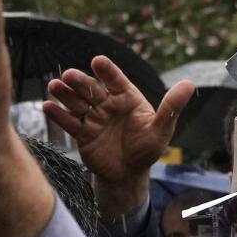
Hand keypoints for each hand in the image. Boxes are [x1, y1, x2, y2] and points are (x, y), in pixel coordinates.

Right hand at [44, 56, 193, 214]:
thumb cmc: (147, 149)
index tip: (97, 61)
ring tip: (53, 86)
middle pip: (92, 90)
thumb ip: (171, 107)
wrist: (127, 174)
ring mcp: (94, 119)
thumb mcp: (161, 128)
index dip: (107, 72)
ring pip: (77, 103)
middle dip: (80, 82)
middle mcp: (108, 105)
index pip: (116, 81)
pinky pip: (69, 123)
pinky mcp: (82, 134)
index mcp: (128, 99)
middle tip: (68, 75)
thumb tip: (189, 84)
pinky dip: (58, 115)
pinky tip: (47, 107)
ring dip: (64, 94)